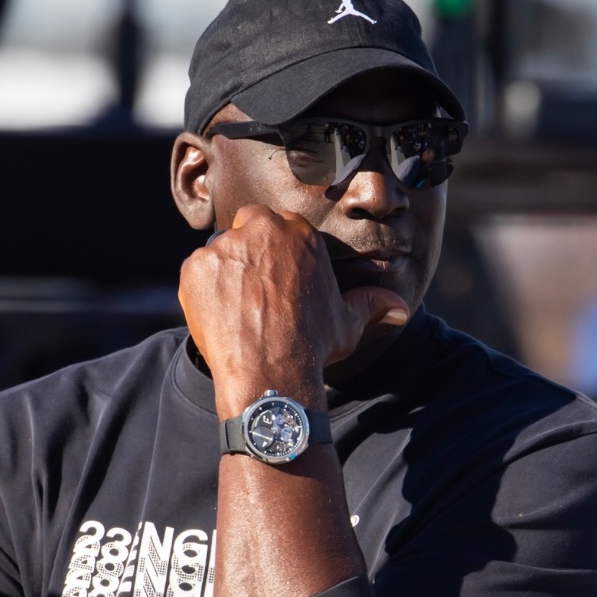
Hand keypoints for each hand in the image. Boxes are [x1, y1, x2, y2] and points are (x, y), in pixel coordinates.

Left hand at [178, 205, 408, 415]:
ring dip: (225, 270)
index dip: (279, 251)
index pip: (283, 225)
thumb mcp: (347, 322)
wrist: (271, 371)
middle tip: (254, 287)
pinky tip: (219, 316)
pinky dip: (203, 289)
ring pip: (220, 248)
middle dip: (250, 248)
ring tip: (236, 308)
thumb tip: (401, 308)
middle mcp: (260, 230)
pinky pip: (196, 271)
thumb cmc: (313, 344)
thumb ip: (371, 304)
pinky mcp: (195, 267)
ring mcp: (224, 247)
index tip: (278, 278)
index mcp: (299, 232)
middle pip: (249, 225)